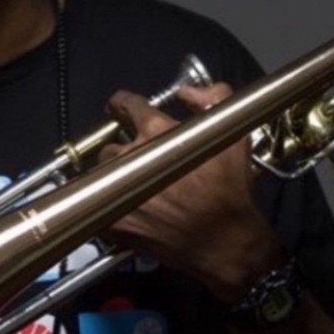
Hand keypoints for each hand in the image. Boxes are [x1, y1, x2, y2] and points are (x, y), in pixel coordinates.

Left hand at [99, 83, 287, 302]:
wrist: (224, 242)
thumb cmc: (230, 188)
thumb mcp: (234, 135)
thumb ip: (214, 98)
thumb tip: (186, 91)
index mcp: (156, 131)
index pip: (126, 104)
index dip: (124, 104)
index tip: (123, 109)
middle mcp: (131, 156)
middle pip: (112, 144)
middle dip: (124, 149)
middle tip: (141, 162)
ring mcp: (117, 190)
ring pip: (102, 174)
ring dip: (114, 176)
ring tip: (134, 187)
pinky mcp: (112, 221)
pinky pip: (99, 205)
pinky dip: (110, 205)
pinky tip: (128, 210)